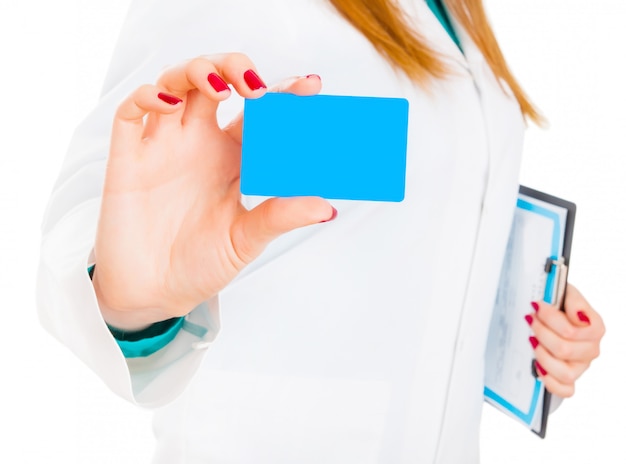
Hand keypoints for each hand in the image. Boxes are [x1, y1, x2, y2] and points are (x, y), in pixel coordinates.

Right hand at [92, 54, 333, 329]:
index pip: (259, 113)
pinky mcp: (128, 158)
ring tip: (222, 88)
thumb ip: (279, 217)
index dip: (283, 93)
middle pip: (216, 82)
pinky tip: (169, 103)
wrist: (153, 293)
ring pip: (175, 83)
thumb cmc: (200, 265)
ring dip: (197, 71)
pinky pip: (130, 112)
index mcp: (232, 159)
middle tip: (257, 85)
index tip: (311, 86)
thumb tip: (327, 207)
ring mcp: (163, 146)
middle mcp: (199, 144)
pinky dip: (147, 96)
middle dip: (236, 67)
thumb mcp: (246, 240)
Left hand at [525, 284, 604, 396]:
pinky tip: (538, 365)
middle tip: (530, 320)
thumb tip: (577, 314)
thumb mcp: (566, 293)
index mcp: (594, 328)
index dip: (550, 319)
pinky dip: (550, 381)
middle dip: (541, 333)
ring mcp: (580, 366)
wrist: (549, 316)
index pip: (572, 331)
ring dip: (542, 356)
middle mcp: (590, 349)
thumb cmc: (559, 305)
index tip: (536, 306)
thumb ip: (574, 300)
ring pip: (564, 372)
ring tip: (532, 341)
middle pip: (564, 350)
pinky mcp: (569, 379)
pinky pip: (565, 390)